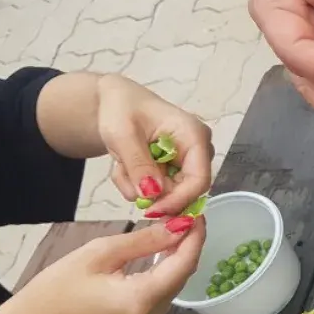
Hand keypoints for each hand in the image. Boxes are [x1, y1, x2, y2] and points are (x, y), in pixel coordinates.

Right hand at [2, 217, 205, 313]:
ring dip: (178, 256)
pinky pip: (163, 293)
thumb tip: (179, 226)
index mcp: (142, 299)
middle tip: (184, 213)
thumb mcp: (99, 254)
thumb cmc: (57, 289)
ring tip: (174, 226)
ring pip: (175, 284)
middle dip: (188, 243)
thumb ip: (144, 241)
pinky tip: (162, 251)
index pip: (184, 263)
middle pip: (183, 274)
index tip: (196, 211)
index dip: (195, 236)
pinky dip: (166, 271)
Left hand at [96, 74, 213, 216]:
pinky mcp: (176, 170)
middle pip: (187, 190)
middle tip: (125, 179)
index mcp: (194, 136)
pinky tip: (127, 168)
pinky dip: (139, 187)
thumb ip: (138, 164)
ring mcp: (188, 162)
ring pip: (170, 194)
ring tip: (121, 166)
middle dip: (154, 193)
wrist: (114, 103)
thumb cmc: (120, 109)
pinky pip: (161, 191)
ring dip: (141, 188)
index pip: (199, 179)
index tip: (151, 210)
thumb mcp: (122, 134)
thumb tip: (154, 194)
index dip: (179, 200)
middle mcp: (198, 151)